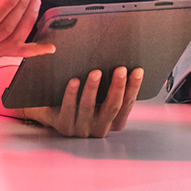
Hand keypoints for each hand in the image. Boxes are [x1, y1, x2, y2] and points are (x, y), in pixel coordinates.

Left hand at [17, 66, 143, 136]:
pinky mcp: (63, 126)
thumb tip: (126, 61)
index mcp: (112, 121)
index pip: (126, 105)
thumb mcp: (100, 95)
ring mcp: (81, 129)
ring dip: (92, 89)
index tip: (138, 70)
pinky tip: (74, 81)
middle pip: (111, 108)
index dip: (133, 88)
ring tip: (96, 72)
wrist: (53, 111)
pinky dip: (71, 94)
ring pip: (88, 108)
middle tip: (120, 69)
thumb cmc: (82, 98)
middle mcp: (99, 128)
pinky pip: (68, 109)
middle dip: (117, 87)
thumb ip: (111, 86)